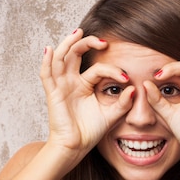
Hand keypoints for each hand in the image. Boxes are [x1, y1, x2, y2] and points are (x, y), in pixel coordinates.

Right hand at [40, 29, 134, 162]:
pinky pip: (46, 74)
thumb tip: (133, 88)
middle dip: (87, 44)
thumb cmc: (90, 131)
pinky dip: (46, 61)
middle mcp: (71, 81)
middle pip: (75, 54)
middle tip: (103, 41)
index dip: (112, 70)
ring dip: (67, 44)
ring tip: (77, 33)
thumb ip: (123, 103)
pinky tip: (50, 50)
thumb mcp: (111, 115)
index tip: (126, 77)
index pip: (98, 69)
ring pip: (61, 58)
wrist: (76, 147)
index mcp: (85, 85)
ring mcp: (61, 85)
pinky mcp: (52, 93)